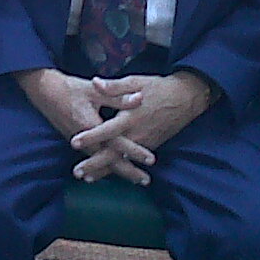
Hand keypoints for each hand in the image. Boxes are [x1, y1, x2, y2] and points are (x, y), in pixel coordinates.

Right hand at [16, 69, 150, 184]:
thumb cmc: (70, 88)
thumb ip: (117, 96)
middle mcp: (85, 139)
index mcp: (91, 125)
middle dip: (128, 171)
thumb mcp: (94, 89)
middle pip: (109, 159)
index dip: (134, 150)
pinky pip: (93, 157)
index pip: (117, 142)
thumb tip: (140, 99)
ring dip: (117, 170)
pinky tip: (111, 170)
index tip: (151, 159)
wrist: (44, 91)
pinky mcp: (76, 142)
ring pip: (100, 161)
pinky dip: (104, 166)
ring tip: (134, 179)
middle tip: (146, 180)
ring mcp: (79, 142)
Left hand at [68, 73, 214, 183]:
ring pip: (123, 160)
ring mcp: (145, 142)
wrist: (185, 99)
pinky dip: (120, 168)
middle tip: (77, 172)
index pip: (107, 130)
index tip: (74, 142)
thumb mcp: (135, 81)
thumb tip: (94, 82)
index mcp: (130, 116)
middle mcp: (137, 133)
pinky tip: (108, 173)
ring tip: (88, 178)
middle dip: (95, 164)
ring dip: (105, 170)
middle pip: (113, 153)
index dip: (91, 136)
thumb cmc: (158, 88)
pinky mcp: (151, 146)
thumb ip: (114, 86)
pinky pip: (132, 160)